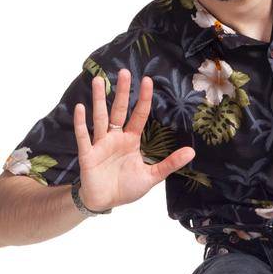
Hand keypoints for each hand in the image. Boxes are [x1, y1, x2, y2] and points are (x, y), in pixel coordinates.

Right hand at [73, 68, 194, 210]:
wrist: (104, 201)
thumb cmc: (125, 187)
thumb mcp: (151, 176)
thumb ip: (169, 163)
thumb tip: (192, 152)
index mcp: (130, 141)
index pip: (138, 115)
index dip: (143, 99)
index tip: (147, 80)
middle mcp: (115, 138)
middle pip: (118, 110)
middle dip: (121, 92)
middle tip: (124, 71)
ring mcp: (100, 144)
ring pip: (100, 118)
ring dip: (98, 100)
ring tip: (97, 81)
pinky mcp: (88, 154)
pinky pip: (84, 136)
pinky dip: (81, 123)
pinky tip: (80, 108)